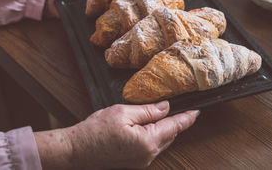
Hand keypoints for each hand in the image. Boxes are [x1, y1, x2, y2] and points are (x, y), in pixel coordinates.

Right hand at [35, 101, 198, 168]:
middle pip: (169, 135)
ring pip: (161, 142)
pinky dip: (154, 136)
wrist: (75, 150)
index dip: (187, 118)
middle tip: (181, 108)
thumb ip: (148, 110)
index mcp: (147, 141)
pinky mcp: (134, 163)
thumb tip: (166, 107)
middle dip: (176, 122)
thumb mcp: (123, 112)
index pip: (174, 127)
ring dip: (164, 129)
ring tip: (163, 115)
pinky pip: (151, 148)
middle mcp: (147, 155)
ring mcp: (141, 162)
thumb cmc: (94, 130)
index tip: (197, 112)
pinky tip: (149, 127)